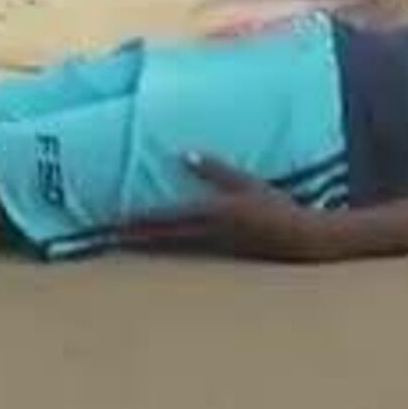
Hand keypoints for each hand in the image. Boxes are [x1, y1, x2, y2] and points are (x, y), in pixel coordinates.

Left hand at [118, 154, 336, 262]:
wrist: (301, 240)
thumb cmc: (276, 207)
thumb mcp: (246, 183)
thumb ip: (214, 170)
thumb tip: (183, 154)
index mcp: (212, 214)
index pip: (166, 218)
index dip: (138, 219)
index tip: (112, 220)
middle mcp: (207, 235)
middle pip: (161, 237)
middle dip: (133, 236)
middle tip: (105, 236)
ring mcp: (212, 248)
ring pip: (170, 246)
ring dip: (146, 244)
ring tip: (124, 241)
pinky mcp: (220, 254)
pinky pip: (184, 249)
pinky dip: (166, 246)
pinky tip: (159, 243)